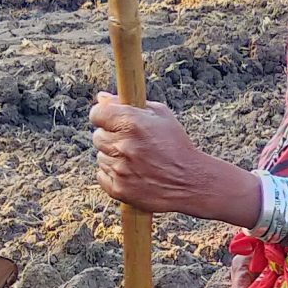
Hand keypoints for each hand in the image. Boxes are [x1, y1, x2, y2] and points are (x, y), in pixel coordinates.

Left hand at [89, 92, 255, 225]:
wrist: (190, 182)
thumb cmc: (176, 145)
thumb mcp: (161, 116)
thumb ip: (129, 103)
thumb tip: (101, 97)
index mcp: (132, 123)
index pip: (97, 113)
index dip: (102, 115)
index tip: (108, 119)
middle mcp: (123, 146)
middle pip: (97, 136)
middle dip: (111, 136)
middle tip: (130, 142)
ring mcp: (119, 169)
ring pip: (101, 156)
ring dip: (113, 156)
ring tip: (135, 159)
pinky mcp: (118, 189)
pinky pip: (102, 175)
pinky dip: (113, 174)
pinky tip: (131, 172)